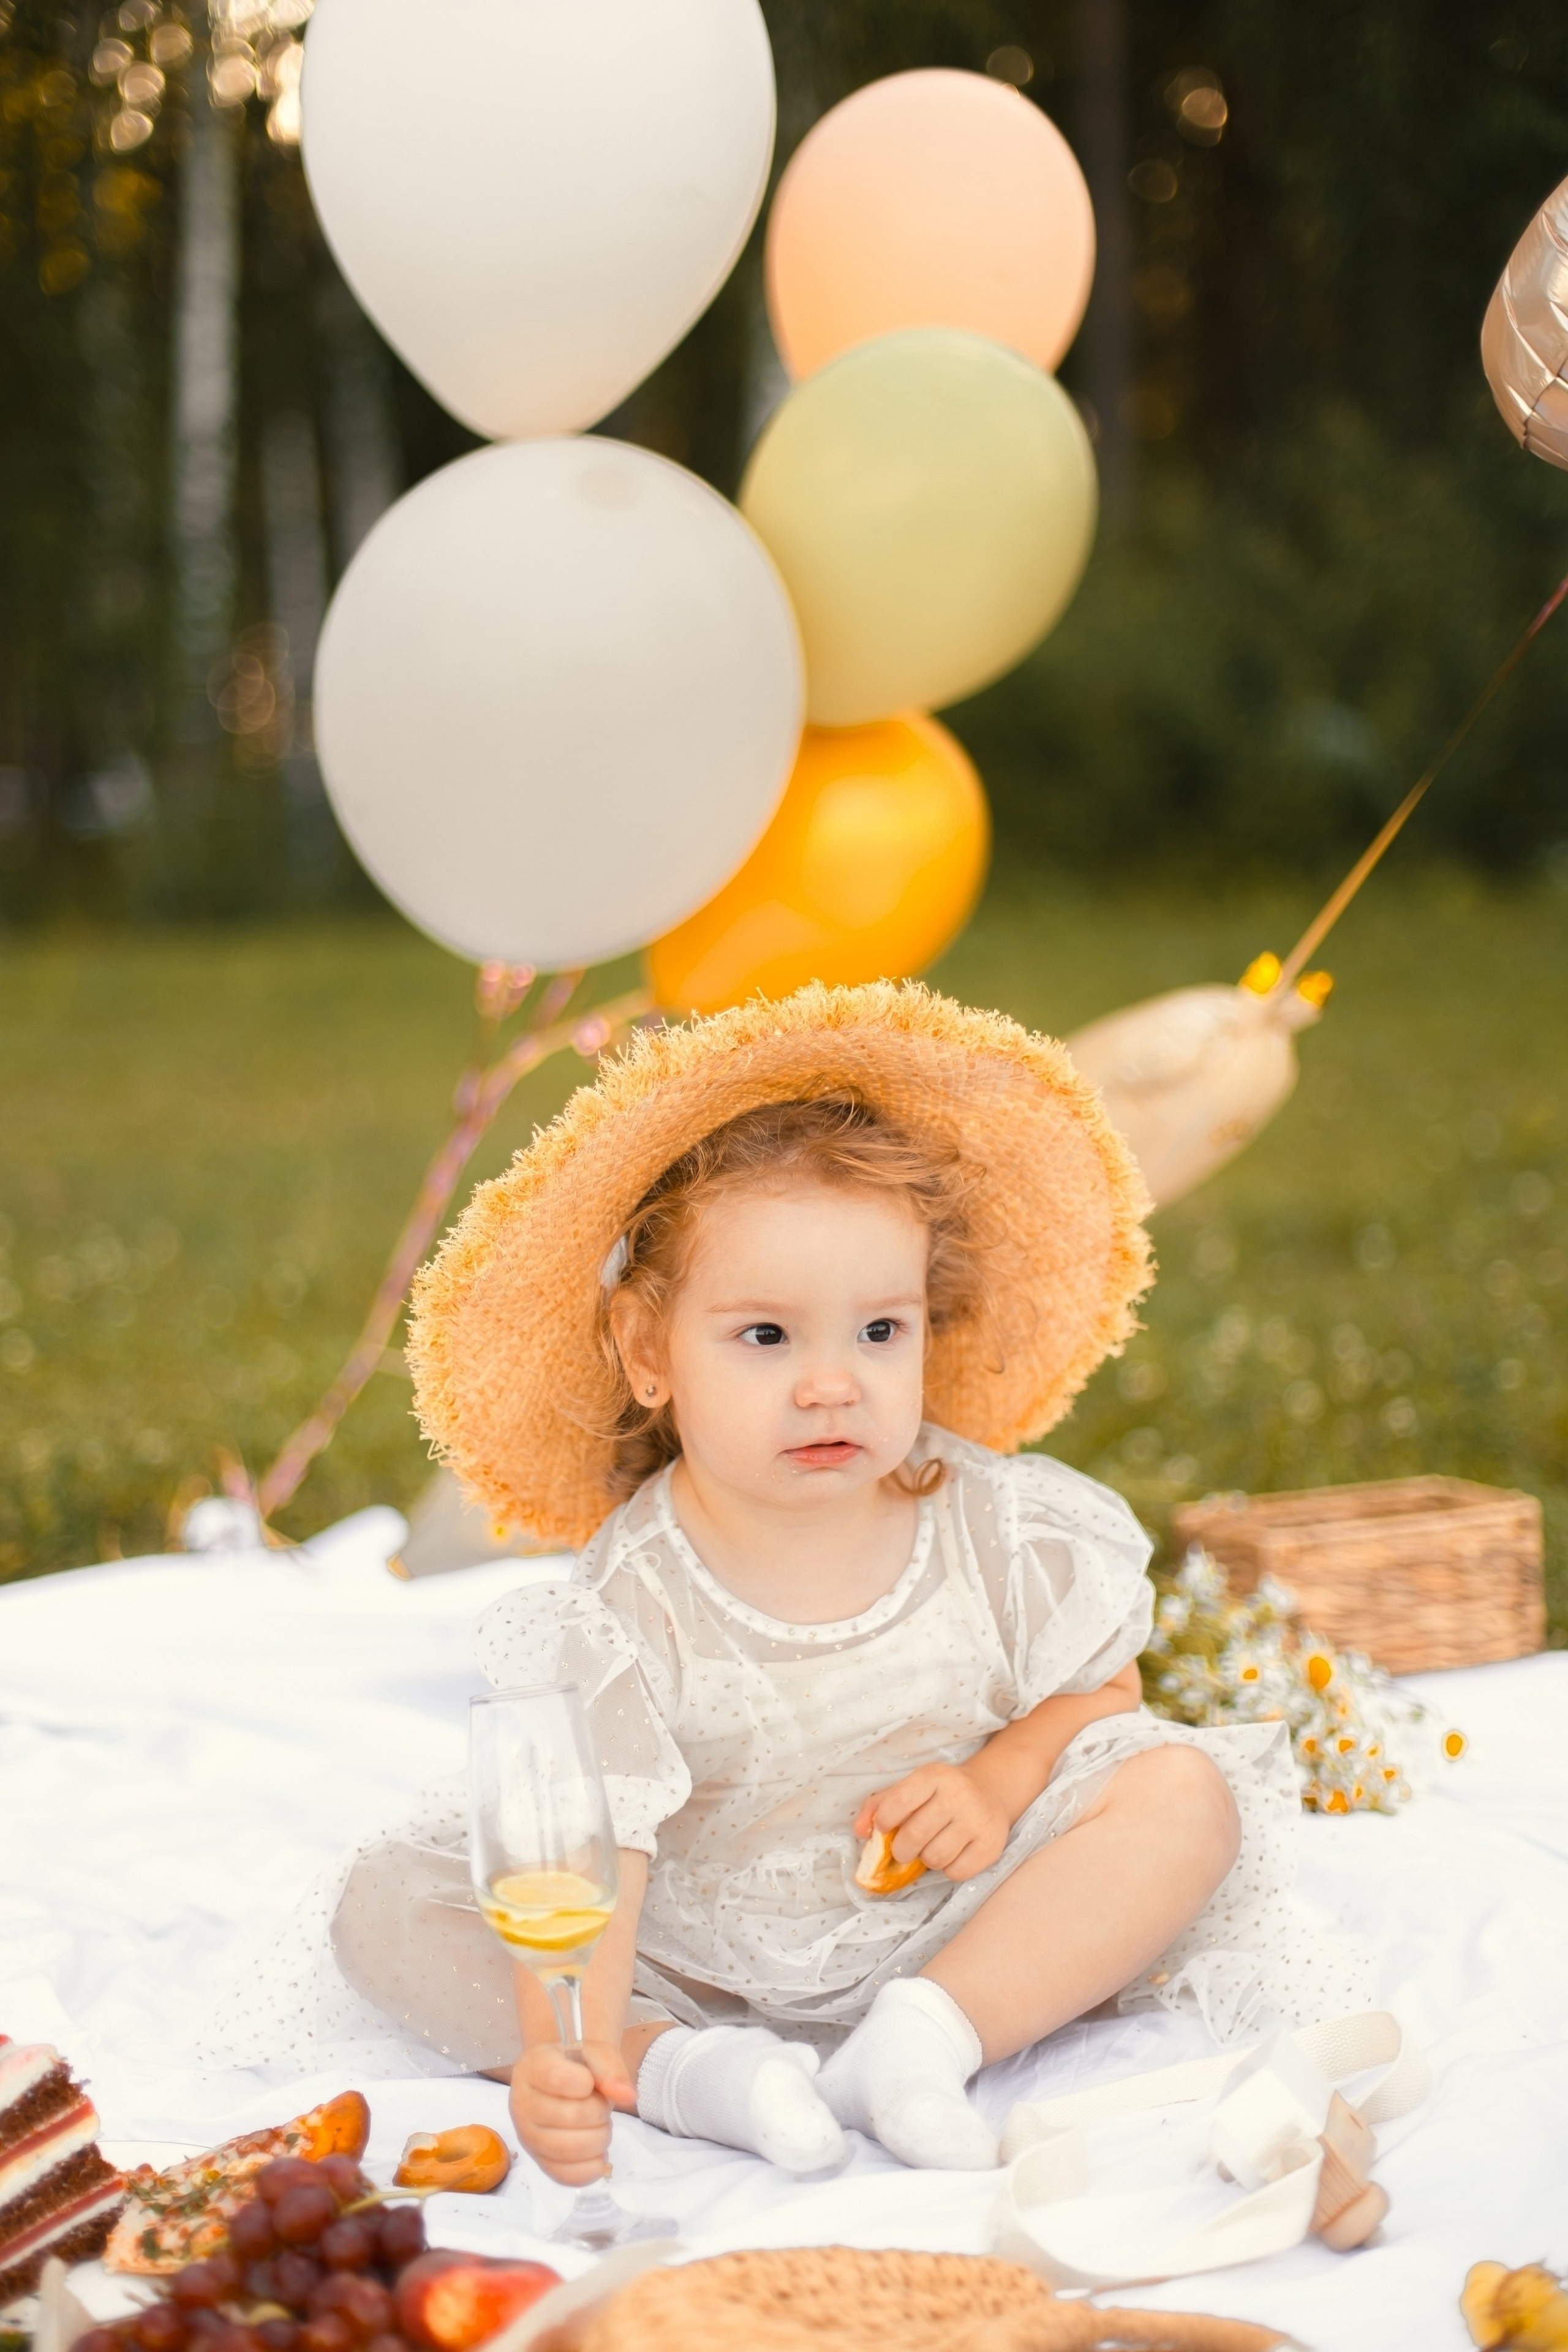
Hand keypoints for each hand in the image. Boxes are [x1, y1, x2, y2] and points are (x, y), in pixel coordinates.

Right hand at [507, 2037, 636, 2185]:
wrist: (564, 2082)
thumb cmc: (577, 2066)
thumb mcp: (594, 2054)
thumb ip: (610, 2069)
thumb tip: (628, 2096)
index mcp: (531, 2068)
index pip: (555, 2077)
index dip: (584, 2081)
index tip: (590, 2081)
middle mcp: (521, 2105)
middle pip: (571, 2116)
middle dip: (600, 2110)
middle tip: (602, 2104)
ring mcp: (528, 2138)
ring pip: (571, 2149)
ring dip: (600, 2137)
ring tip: (599, 2125)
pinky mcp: (542, 2164)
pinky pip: (569, 2177)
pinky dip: (593, 2165)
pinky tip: (597, 2149)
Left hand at [854, 1763, 1008, 1883]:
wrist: (991, 1791)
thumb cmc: (941, 1793)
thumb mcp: (912, 1787)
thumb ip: (879, 1805)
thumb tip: (859, 1831)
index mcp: (934, 1776)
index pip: (899, 1801)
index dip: (884, 1820)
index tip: (884, 1827)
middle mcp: (959, 1795)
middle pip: (914, 1837)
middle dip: (902, 1849)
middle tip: (905, 1847)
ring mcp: (978, 1821)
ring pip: (934, 1858)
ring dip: (927, 1859)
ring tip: (933, 1846)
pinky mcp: (991, 1846)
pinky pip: (956, 1872)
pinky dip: (948, 1869)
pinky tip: (953, 1852)